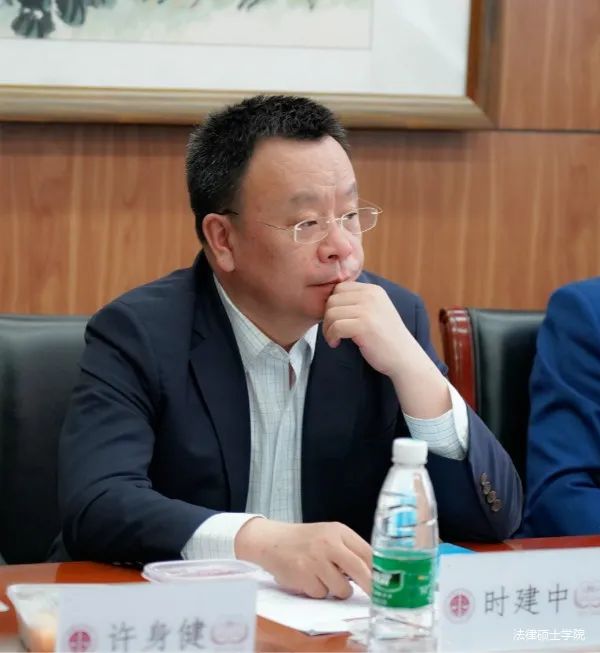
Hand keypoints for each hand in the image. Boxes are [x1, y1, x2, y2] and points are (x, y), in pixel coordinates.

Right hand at [235, 519, 371, 598]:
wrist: (272, 540)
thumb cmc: (306, 540)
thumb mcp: (330, 536)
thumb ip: (350, 550)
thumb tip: (375, 573)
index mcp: (339, 531)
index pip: (368, 552)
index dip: (380, 570)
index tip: (389, 583)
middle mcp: (328, 543)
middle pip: (360, 570)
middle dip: (371, 587)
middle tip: (376, 597)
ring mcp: (315, 559)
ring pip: (342, 588)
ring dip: (336, 590)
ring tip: (324, 577)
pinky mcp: (303, 575)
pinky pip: (322, 594)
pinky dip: (317, 591)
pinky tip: (309, 578)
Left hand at [323, 281, 408, 377]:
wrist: (404, 357)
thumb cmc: (385, 338)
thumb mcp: (375, 310)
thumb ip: (357, 301)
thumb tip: (328, 300)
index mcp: (373, 290)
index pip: (339, 288)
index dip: (332, 305)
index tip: (336, 320)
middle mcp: (370, 295)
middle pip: (332, 299)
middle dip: (327, 317)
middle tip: (332, 332)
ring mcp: (368, 310)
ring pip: (331, 313)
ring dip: (327, 328)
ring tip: (334, 338)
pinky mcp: (364, 326)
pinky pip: (335, 327)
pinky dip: (331, 337)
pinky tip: (336, 343)